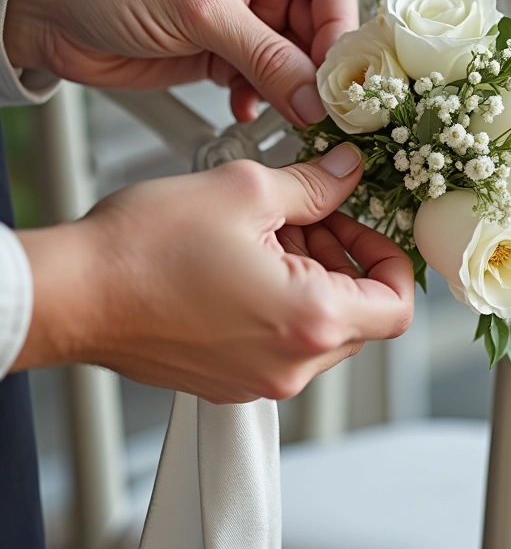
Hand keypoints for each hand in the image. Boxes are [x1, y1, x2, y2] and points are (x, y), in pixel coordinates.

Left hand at [4, 0, 357, 124]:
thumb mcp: (202, 10)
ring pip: (292, 57)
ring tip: (285, 112)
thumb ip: (265, 56)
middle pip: (316, 24)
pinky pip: (263, 77)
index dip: (340, 27)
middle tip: (318, 105)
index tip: (338, 72)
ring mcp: (243, 13)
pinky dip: (260, 98)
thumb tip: (314, 97)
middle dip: (315, 67)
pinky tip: (245, 108)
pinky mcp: (223, 47)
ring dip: (288, 88)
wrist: (47, 9)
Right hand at [13, 145, 413, 403]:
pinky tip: (244, 260)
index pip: (395, 306)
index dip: (391, 258)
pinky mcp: (229, 378)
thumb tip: (347, 173)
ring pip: (318, 326)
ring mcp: (256, 379)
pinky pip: (280, 341)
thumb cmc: (143, 251)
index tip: (368, 228)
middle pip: (358, 314)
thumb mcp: (246, 191)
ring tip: (268, 232)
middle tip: (310, 216)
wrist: (72, 293)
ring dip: (310, 275)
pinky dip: (280, 300)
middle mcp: (288, 364)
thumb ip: (314, 185)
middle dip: (343, 257)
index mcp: (308, 322)